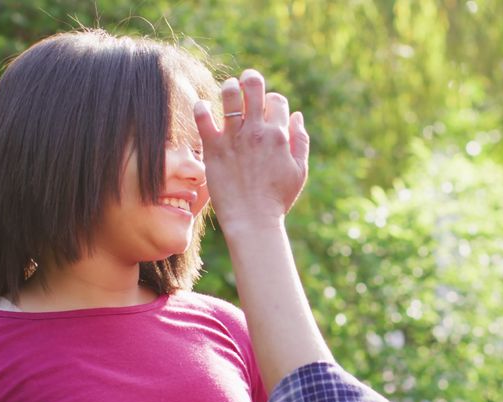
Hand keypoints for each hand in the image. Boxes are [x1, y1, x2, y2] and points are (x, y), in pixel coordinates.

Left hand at [194, 69, 309, 233]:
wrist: (252, 220)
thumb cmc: (277, 199)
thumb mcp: (299, 171)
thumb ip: (301, 141)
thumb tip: (296, 115)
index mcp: (279, 135)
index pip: (277, 100)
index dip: (272, 100)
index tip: (266, 109)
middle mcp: (257, 131)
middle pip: (254, 87)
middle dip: (250, 79)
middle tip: (245, 82)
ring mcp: (234, 138)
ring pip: (229, 95)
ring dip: (228, 88)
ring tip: (226, 92)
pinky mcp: (214, 148)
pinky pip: (203, 117)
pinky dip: (201, 108)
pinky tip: (202, 108)